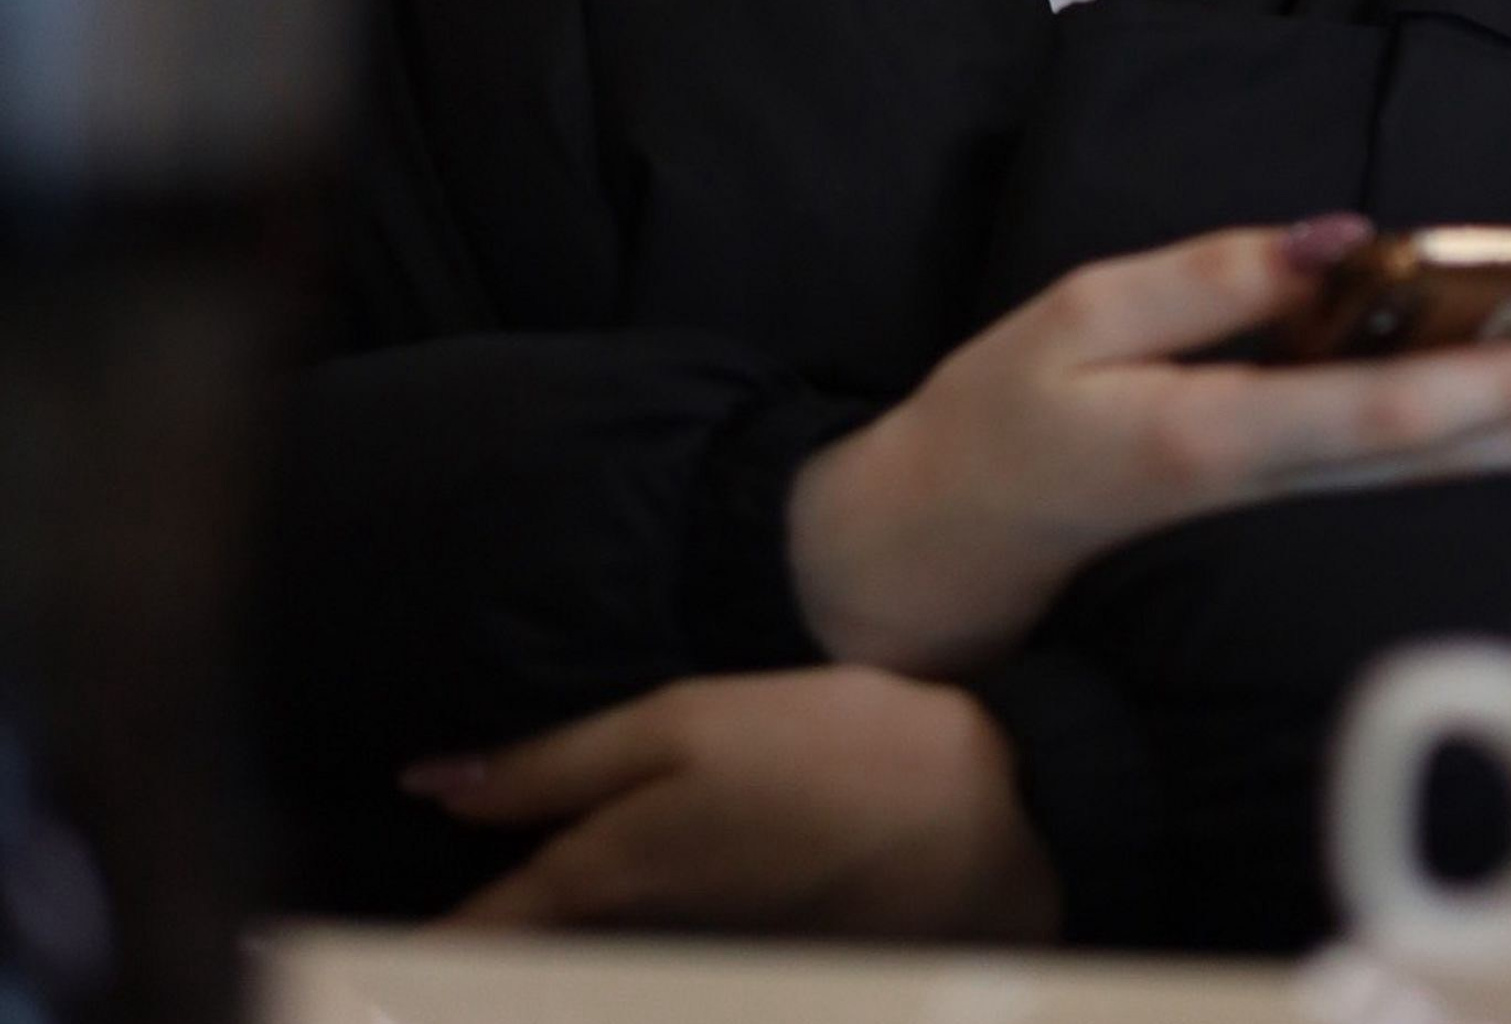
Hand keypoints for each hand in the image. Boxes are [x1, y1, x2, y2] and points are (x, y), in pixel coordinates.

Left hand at [404, 667, 1058, 940]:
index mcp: (602, 876)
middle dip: (457, 972)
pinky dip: (595, 976)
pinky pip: (637, 985)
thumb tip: (431, 786)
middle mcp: (630, 950)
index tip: (333, 972)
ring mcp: (690, 976)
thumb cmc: (830, 747)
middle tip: (388, 977)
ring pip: (577, 986)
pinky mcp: (743, 978)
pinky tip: (590, 951)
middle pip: (516, 982)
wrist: (981, 818)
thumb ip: (553, 761)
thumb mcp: (684, 720)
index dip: (401, 962)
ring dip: (525, 976)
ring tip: (468, 973)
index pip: (465, 942)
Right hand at [787, 215, 1510, 675]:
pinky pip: (1381, 481)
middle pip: (1426, 469)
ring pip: (1417, 488)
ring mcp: (1265, 513)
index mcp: (1206, 437)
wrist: (940, 543)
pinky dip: (1462, 454)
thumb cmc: (1001, 413)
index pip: (1374, 420)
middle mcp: (1255, 488)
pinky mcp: (1265, 506)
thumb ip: (1212, 277)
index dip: (1486, 392)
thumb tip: (1343, 239)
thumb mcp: (1080, 312)